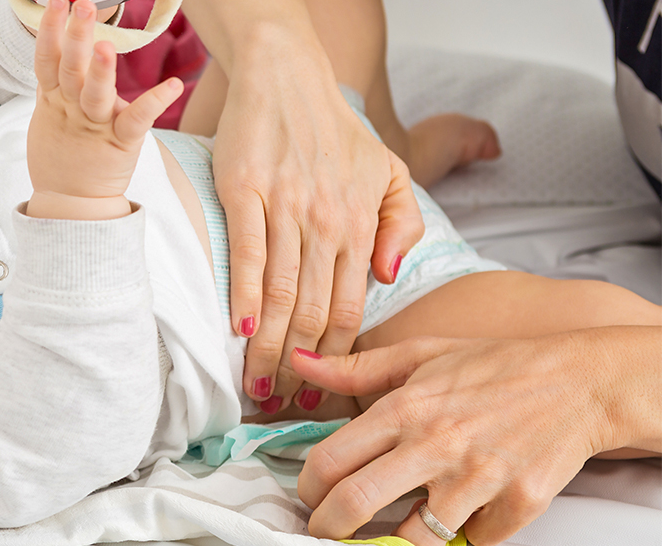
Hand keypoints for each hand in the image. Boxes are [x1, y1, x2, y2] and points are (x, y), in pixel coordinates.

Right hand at [26, 0, 181, 220]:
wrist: (70, 201)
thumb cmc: (63, 153)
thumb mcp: (49, 113)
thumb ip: (54, 80)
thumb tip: (59, 44)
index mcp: (53, 99)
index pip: (47, 59)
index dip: (49, 31)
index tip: (56, 3)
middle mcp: (72, 108)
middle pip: (70, 69)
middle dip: (76, 37)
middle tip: (81, 6)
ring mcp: (95, 126)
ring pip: (95, 93)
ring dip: (100, 69)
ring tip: (105, 44)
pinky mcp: (119, 143)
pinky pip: (137, 121)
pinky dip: (154, 103)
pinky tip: (173, 84)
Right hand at [212, 39, 422, 412]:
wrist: (287, 75)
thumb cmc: (334, 129)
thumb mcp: (390, 172)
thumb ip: (400, 225)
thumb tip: (389, 277)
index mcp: (360, 226)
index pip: (349, 308)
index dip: (335, 358)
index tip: (320, 395)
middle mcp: (326, 222)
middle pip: (311, 312)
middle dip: (298, 367)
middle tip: (282, 407)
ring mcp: (284, 208)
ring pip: (278, 293)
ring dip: (267, 345)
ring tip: (256, 385)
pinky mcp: (244, 192)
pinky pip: (245, 254)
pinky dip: (241, 295)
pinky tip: (237, 329)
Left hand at [289, 332, 645, 544]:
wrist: (582, 382)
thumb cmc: (496, 366)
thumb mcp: (422, 353)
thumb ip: (356, 368)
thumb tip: (299, 363)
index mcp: (405, 407)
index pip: (329, 460)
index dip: (307, 488)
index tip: (310, 496)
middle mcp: (436, 444)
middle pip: (355, 504)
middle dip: (328, 527)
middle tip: (327, 530)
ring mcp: (479, 478)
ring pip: (412, 537)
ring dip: (393, 541)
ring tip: (388, 530)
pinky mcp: (518, 505)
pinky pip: (472, 540)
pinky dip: (461, 536)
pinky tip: (459, 516)